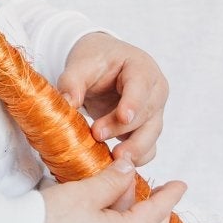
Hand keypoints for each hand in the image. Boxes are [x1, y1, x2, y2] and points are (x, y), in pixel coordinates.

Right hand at [31, 157, 187, 222]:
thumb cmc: (49, 219)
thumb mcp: (83, 193)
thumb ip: (112, 181)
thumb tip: (130, 170)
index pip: (156, 213)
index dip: (169, 196)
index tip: (182, 184)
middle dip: (160, 212)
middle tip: (160, 192)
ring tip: (132, 199)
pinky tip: (114, 219)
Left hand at [59, 32, 167, 165]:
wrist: (101, 65)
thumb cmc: (95, 59)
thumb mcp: (81, 63)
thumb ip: (73, 81)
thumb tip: (67, 103)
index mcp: (141, 67)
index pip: (142, 85)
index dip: (134, 102)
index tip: (124, 117)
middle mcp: (154, 90)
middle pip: (147, 113)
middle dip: (124, 128)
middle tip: (98, 135)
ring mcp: (154, 111)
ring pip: (152, 133)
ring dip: (134, 148)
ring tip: (114, 158)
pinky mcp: (147, 129)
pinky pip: (149, 147)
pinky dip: (137, 157)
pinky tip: (118, 163)